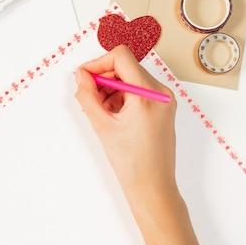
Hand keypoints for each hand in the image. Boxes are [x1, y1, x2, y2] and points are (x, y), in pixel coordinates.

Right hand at [75, 46, 202, 244]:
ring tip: (101, 113)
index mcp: (148, 94)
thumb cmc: (132, 164)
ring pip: (131, 78)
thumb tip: (81, 76)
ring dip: (112, 89)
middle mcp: (161, 93)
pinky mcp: (163, 108)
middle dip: (104, 78)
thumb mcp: (102, 126)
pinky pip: (139, 91)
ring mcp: (164, 100)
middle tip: (89, 98)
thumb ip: (88, 96)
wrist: (152, 187)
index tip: (84, 78)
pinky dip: (122, 97)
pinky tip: (113, 116)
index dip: (98, 63)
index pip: (121, 57)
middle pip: (126, 66)